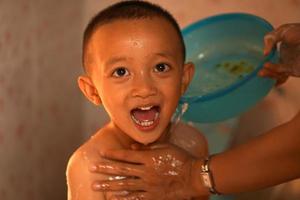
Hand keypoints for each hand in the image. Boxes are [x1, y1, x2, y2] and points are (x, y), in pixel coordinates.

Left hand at [89, 143, 205, 199]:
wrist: (193, 176)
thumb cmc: (180, 158)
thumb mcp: (165, 147)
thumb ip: (148, 148)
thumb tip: (132, 148)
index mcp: (148, 158)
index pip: (126, 156)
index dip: (113, 154)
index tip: (102, 153)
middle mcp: (145, 172)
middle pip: (122, 170)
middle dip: (105, 168)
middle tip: (92, 168)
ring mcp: (148, 185)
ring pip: (125, 185)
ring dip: (109, 185)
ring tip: (96, 185)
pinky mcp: (152, 196)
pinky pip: (135, 197)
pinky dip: (123, 198)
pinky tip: (113, 198)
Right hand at [259, 23, 299, 84]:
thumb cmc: (299, 32)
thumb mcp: (283, 31)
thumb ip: (270, 39)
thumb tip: (264, 53)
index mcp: (284, 49)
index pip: (271, 58)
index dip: (265, 61)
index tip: (258, 61)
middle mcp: (287, 59)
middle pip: (273, 68)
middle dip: (266, 71)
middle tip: (259, 72)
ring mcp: (291, 66)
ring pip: (277, 74)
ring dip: (269, 74)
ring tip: (261, 72)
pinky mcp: (296, 71)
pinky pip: (284, 77)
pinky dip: (278, 80)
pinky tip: (273, 82)